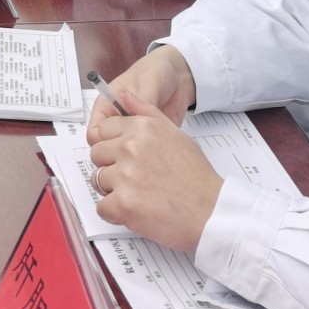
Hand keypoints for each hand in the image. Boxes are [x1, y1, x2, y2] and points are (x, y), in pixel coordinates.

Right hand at [86, 47, 197, 142]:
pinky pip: (146, 152)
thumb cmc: (155, 71)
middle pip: (108, 146)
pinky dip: (153, 152)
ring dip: (139, 151)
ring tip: (154, 143)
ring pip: (127, 153)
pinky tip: (163, 144)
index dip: (103, 141)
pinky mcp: (149, 138)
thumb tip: (136, 122)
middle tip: (139, 146)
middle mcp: (117, 121)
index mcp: (107, 106)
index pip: (95, 133)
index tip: (120, 142)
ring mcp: (133, 131)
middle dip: (120, 150)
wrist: (179, 74)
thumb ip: (141, 102)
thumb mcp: (147, 82)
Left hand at [90, 92, 221, 251]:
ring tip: (139, 195)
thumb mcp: (174, 133)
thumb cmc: (196, 176)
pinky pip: (102, 207)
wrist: (211, 212)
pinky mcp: (123, 203)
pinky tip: (137, 211)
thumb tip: (122, 95)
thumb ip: (144, 111)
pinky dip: (115, 213)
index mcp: (141, 128)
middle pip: (97, 155)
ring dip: (112, 191)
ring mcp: (125, 175)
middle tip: (134, 179)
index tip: (124, 157)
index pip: (103, 130)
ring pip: (97, 180)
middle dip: (111, 167)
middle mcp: (130, 147)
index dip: (112, 146)